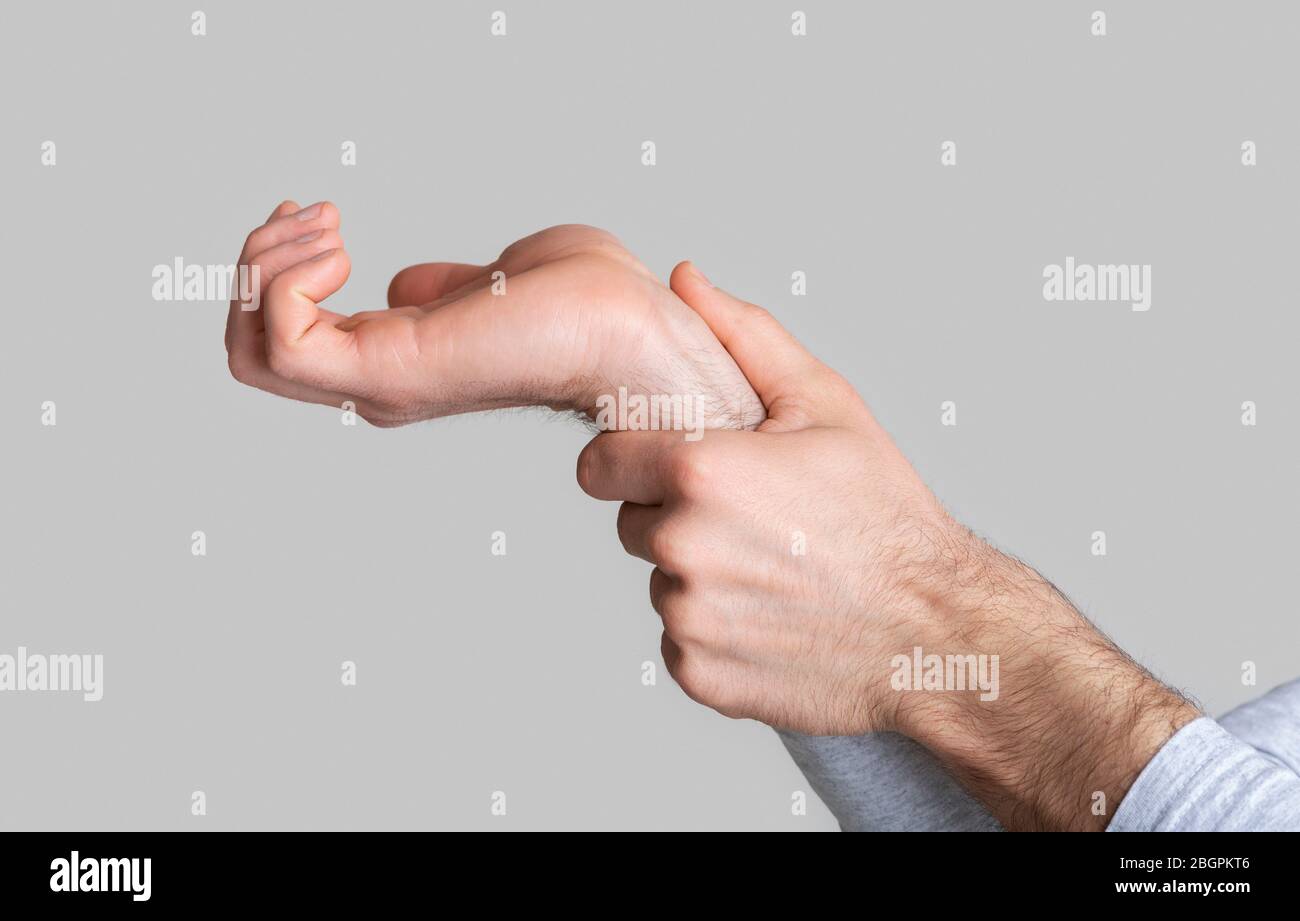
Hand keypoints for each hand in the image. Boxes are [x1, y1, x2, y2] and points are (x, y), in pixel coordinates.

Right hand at [225, 201, 764, 427]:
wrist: (634, 326)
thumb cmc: (588, 302)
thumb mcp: (493, 281)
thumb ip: (441, 291)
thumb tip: (405, 287)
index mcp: (397, 363)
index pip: (283, 344)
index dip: (275, 272)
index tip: (317, 218)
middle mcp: (378, 385)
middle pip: (247, 354)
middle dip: (255, 265)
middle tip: (314, 216)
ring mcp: (379, 382)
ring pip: (248, 349)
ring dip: (264, 265)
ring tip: (328, 227)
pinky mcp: (389, 369)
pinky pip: (280, 339)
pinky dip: (285, 279)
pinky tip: (341, 246)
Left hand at [577, 267, 1198, 828]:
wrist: (937, 631)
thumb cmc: (886, 514)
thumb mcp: (827, 404)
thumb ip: (744, 337)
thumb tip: (685, 279)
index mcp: (700, 471)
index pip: (599, 462)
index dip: (635, 459)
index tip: (675, 466)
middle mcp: (681, 547)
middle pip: (631, 521)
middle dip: (675, 515)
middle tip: (754, 520)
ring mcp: (687, 618)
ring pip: (659, 581)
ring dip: (698, 575)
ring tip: (773, 570)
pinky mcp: (699, 674)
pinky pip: (679, 641)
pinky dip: (714, 632)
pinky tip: (772, 617)